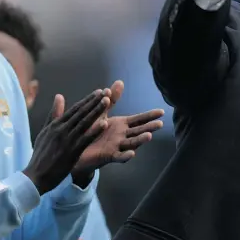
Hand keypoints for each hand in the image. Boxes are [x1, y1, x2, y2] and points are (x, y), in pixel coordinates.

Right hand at [23, 90, 110, 195]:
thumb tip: (59, 96)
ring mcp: (67, 140)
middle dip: (94, 102)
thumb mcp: (45, 132)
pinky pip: (86, 139)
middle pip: (81, 113)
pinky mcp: (72, 152)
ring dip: (97, 111)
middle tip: (105, 93)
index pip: (75, 109)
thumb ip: (54, 114)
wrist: (36, 176)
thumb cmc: (41, 154)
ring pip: (85, 123)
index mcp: (56, 125)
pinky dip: (95, 131)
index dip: (88, 100)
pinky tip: (105, 123)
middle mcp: (62, 130)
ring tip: (107, 102)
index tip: (99, 92)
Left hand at [50, 81, 164, 178]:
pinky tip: (132, 154)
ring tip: (149, 136)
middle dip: (149, 127)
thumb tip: (120, 82)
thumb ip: (112, 99)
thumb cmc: (92, 130)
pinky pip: (118, 156)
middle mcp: (123, 135)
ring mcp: (117, 146)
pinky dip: (125, 156)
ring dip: (140, 140)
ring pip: (131, 143)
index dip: (150, 116)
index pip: (139, 119)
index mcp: (122, 125)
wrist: (78, 149)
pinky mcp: (109, 156)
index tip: (161, 112)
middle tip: (160, 123)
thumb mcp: (102, 112)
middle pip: (139, 131)